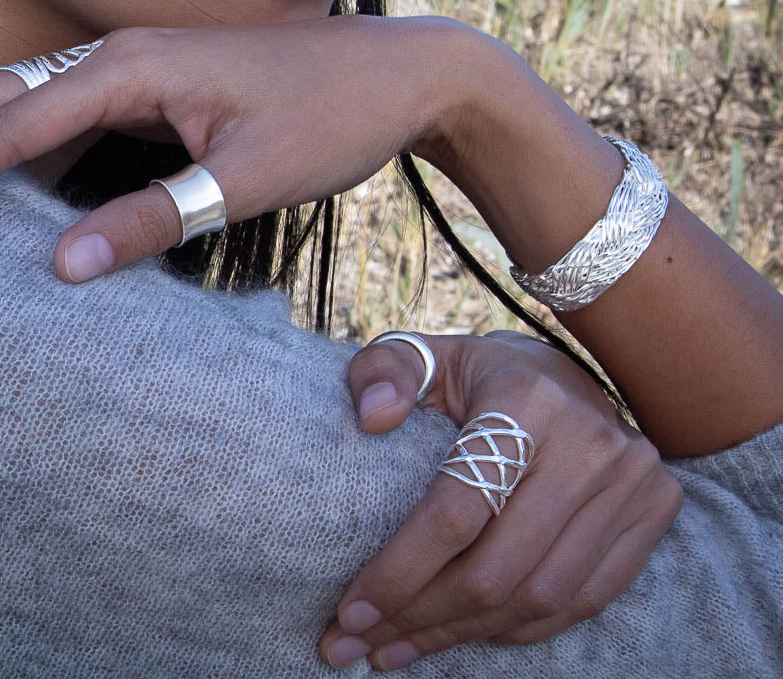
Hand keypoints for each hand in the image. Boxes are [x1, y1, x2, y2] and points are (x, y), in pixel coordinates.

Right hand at [0, 18, 476, 275]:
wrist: (400, 73)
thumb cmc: (333, 116)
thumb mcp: (248, 178)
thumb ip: (156, 218)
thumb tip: (63, 266)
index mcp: (136, 67)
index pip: (13, 129)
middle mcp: (122, 55)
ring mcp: (136, 67)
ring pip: (19, 102)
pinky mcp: (155, 86)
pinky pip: (62, 115)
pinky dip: (9, 143)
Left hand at [321, 330, 682, 669]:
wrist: (560, 373)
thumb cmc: (476, 373)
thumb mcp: (423, 356)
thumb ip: (384, 371)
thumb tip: (374, 416)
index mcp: (527, 401)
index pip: (458, 510)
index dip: (400, 570)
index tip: (349, 611)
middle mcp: (590, 443)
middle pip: (497, 568)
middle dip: (420, 617)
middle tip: (359, 644)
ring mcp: (632, 481)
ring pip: (539, 596)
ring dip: (462, 634)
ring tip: (398, 649)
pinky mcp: (654, 511)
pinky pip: (583, 599)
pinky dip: (519, 629)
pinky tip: (465, 631)